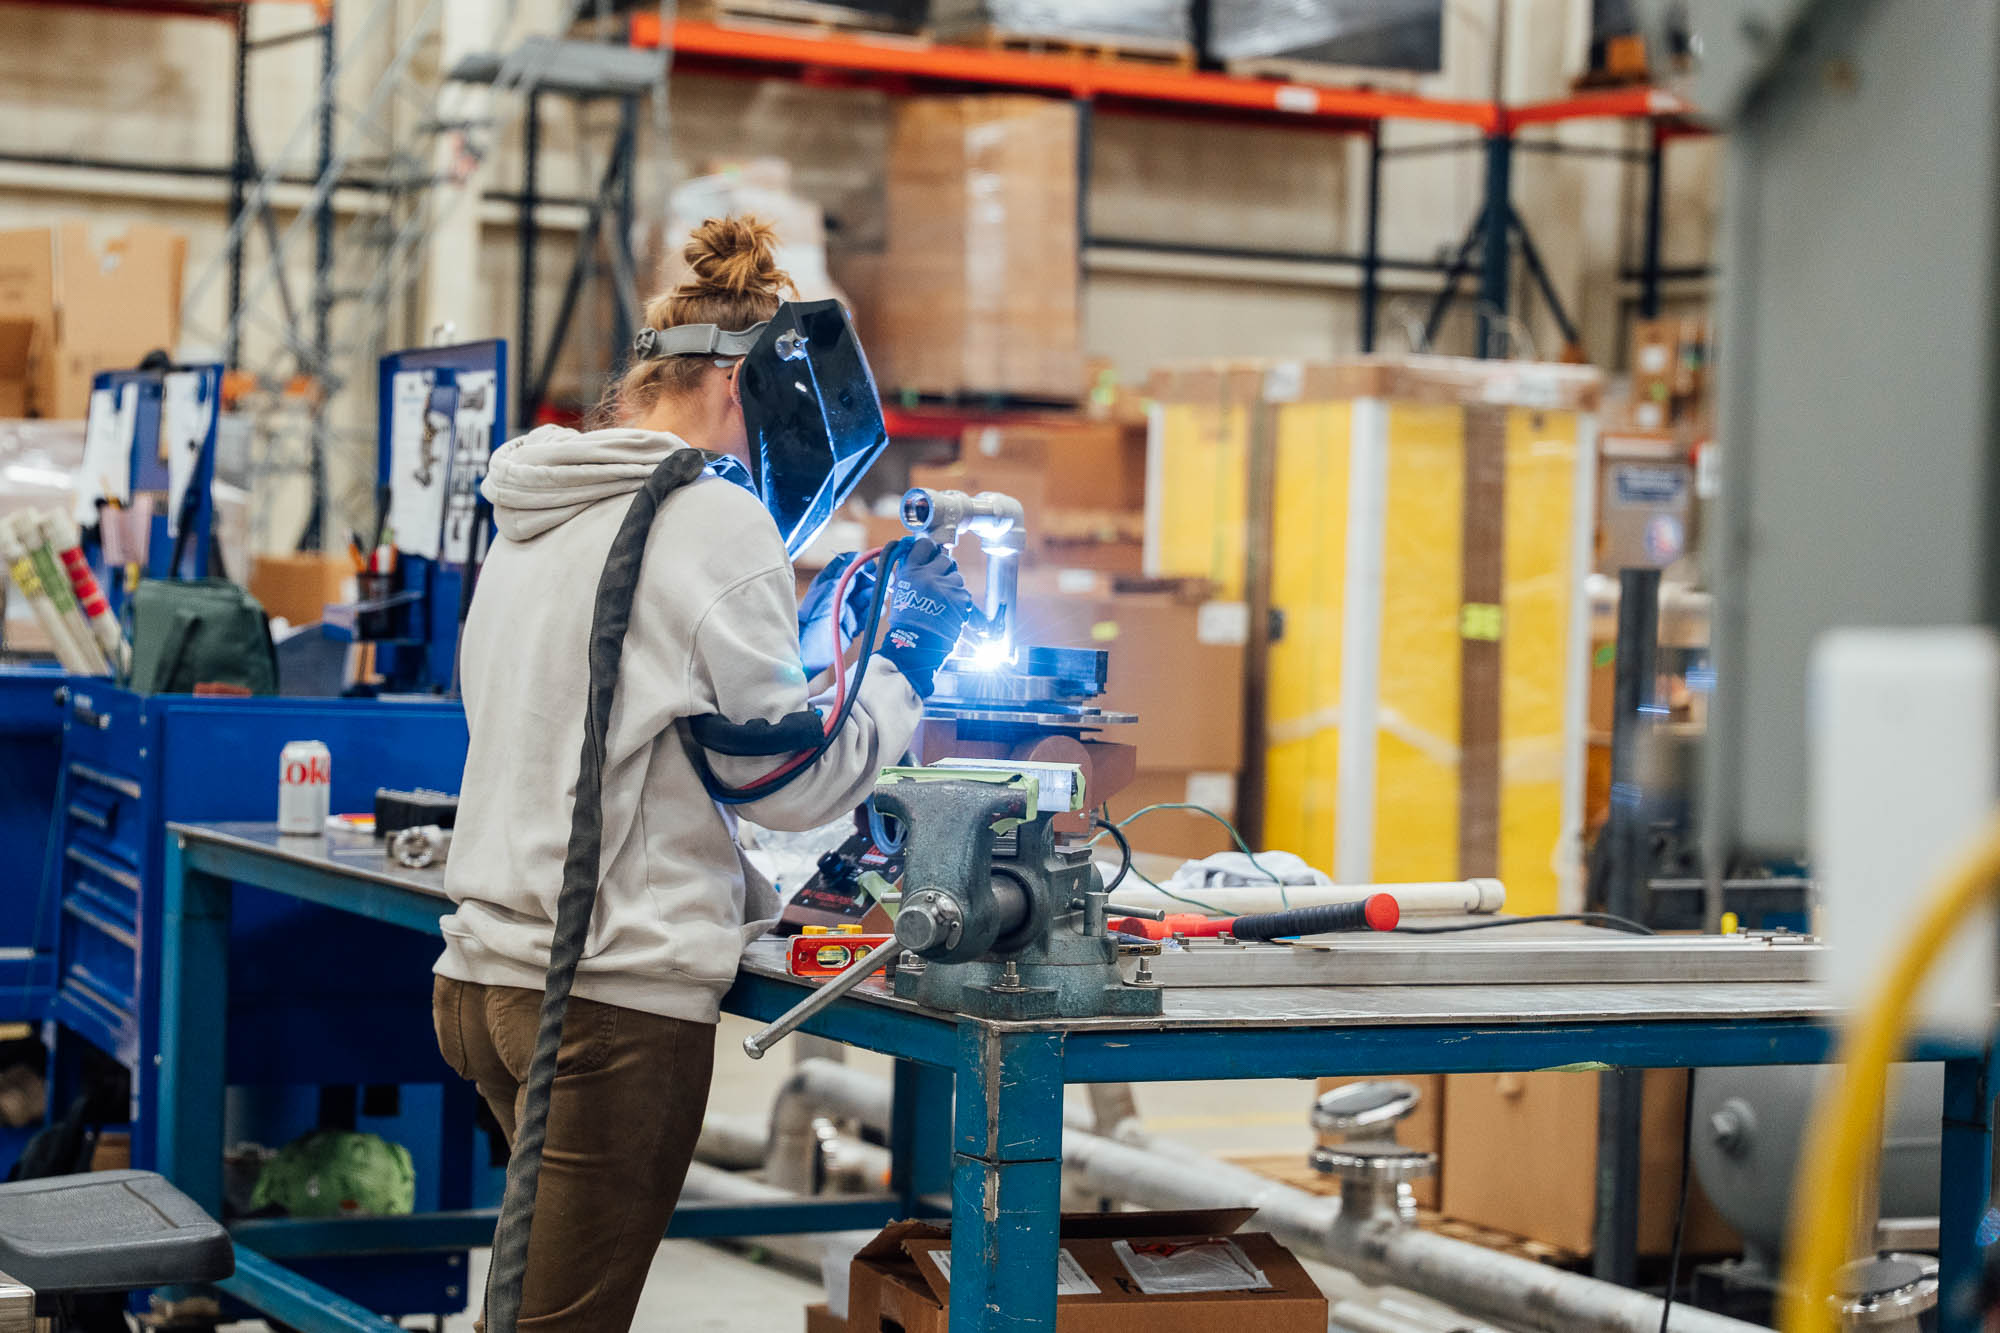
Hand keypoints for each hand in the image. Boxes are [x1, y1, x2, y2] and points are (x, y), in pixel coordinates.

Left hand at [797, 551, 878, 677]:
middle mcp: (839, 593)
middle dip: (874, 579)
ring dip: (876, 595)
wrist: (809, 649)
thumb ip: (845, 574)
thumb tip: (857, 556)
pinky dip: (875, 611)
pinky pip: (868, 615)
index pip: (848, 564)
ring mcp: (847, 609)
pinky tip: (879, 609)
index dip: (861, 562)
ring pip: (867, 597)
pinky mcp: (853, 624)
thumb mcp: (829, 590)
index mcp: (830, 581)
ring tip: (882, 595)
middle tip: (887, 579)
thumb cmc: (814, 617)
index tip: (872, 563)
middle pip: (862, 581)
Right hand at [879, 538, 973, 697]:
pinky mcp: (961, 599)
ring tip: (942, 601)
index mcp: (911, 571)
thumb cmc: (905, 621)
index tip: (930, 552)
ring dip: (952, 585)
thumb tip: (917, 556)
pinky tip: (948, 611)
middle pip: (945, 558)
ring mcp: (947, 587)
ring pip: (957, 576)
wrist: (915, 644)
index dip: (929, 548)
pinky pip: (964, 592)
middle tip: (938, 581)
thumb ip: (909, 571)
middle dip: (943, 568)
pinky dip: (959, 601)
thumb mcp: (899, 590)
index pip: (924, 544)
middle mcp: (929, 575)